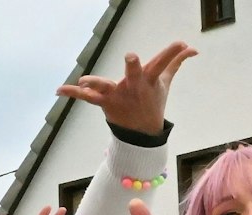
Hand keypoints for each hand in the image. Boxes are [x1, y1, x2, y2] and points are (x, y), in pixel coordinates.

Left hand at [58, 41, 195, 136]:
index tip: (182, 44)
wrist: (141, 134)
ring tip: (83, 81)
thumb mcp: (164, 82)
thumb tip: (192, 49)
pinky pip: (87, 98)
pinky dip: (72, 94)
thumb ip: (175, 62)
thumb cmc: (152, 102)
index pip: (163, 63)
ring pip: (105, 87)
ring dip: (95, 83)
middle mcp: (133, 87)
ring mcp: (118, 95)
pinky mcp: (104, 103)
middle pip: (134, 75)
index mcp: (149, 79)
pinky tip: (59, 90)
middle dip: (132, 66)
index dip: (172, 53)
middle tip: (131, 57)